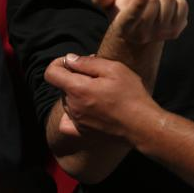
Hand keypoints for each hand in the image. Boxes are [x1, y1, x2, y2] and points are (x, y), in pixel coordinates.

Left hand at [47, 55, 162, 141]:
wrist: (142, 125)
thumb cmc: (131, 95)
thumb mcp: (114, 69)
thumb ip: (87, 62)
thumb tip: (69, 59)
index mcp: (78, 89)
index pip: (51, 73)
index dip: (59, 63)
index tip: (73, 62)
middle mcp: (73, 106)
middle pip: (62, 86)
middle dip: (75, 77)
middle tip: (98, 76)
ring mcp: (76, 121)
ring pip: (67, 101)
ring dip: (77, 94)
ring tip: (100, 93)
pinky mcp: (82, 133)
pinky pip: (67, 121)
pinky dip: (72, 114)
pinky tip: (85, 110)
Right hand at [91, 0, 188, 44]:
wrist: (140, 21)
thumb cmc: (121, 5)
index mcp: (125, 27)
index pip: (133, 15)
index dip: (141, 1)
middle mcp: (142, 35)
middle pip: (154, 1)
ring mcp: (160, 35)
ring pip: (169, 1)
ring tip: (155, 2)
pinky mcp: (175, 31)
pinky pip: (182, 5)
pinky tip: (166, 7)